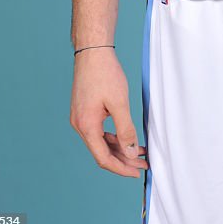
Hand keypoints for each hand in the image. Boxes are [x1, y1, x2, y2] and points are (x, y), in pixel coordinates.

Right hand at [70, 47, 148, 176]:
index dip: (121, 168)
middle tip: (142, 164)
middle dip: (123, 159)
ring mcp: (80, 118)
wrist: (92, 51)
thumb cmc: (105, 73)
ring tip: (139, 152)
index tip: (136, 172)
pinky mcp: (84, 110)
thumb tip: (131, 152)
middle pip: (102, 152)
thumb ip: (125, 130)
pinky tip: (126, 137)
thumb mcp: (119, 103)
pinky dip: (113, 136)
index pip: (103, 158)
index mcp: (86, 126)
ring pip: (100, 142)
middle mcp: (80, 125)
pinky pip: (98, 131)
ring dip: (119, 148)